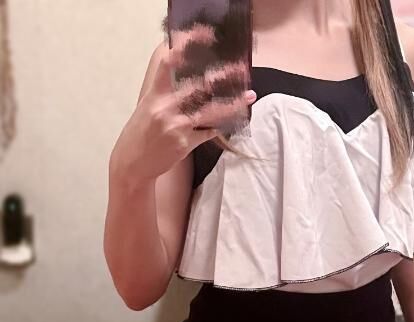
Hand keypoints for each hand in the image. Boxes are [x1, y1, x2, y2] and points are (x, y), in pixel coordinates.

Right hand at [114, 39, 255, 183]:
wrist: (133, 163)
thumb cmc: (141, 132)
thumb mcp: (148, 106)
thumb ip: (166, 92)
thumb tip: (191, 80)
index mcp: (155, 94)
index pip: (169, 63)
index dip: (186, 46)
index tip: (205, 35)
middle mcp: (166, 108)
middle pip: (199, 87)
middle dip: (223, 77)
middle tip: (241, 70)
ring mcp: (177, 126)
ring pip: (211, 111)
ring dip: (233, 103)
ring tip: (249, 95)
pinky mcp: (185, 143)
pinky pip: (208, 133)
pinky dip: (219, 127)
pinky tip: (230, 121)